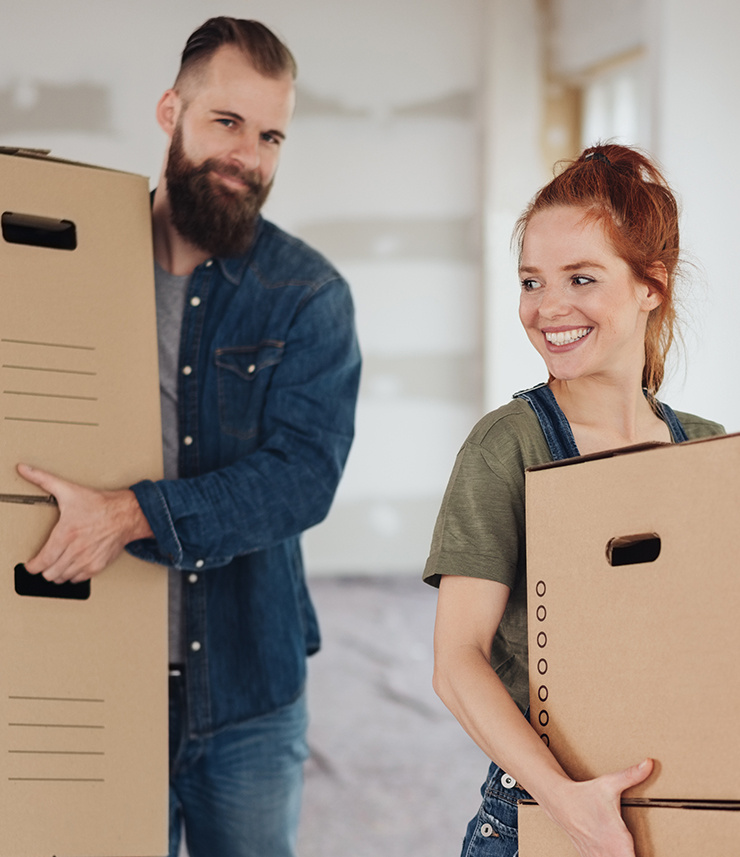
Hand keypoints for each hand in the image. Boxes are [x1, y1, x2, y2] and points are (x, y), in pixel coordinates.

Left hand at [17, 464, 153, 583]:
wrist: (126, 514)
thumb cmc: (99, 504)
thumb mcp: (69, 490)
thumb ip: (43, 479)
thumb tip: (24, 470)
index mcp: (65, 534)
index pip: (41, 562)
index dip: (32, 566)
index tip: (30, 565)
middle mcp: (75, 550)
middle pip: (50, 573)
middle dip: (44, 569)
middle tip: (45, 562)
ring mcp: (87, 560)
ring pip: (62, 578)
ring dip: (58, 573)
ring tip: (58, 564)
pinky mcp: (97, 566)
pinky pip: (78, 579)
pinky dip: (73, 575)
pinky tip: (73, 565)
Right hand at [545, 759, 653, 856]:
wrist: (560, 801)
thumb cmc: (586, 794)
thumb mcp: (609, 784)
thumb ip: (631, 775)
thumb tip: (649, 763)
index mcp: (619, 840)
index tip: (652, 853)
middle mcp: (610, 853)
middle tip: (642, 848)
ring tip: (627, 848)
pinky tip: (612, 851)